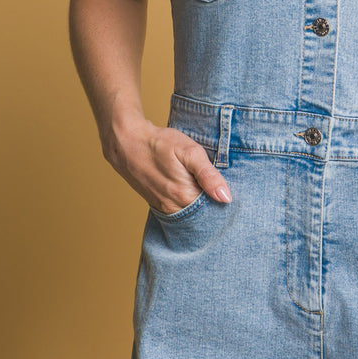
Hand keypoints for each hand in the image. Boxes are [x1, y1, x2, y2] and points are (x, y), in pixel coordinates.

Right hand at [102, 115, 231, 212]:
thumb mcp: (189, 151)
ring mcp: (165, 208)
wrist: (127, 143)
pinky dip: (189, 205)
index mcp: (185, 196)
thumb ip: (208, 175)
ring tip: (206, 188)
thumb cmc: (160, 144)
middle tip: (220, 189)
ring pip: (191, 214)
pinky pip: (179, 211)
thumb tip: (225, 198)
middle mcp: (175, 208)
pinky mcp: (158, 204)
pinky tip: (192, 192)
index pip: (215, 210)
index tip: (230, 192)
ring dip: (201, 206)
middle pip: (203, 215)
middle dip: (214, 206)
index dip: (224, 201)